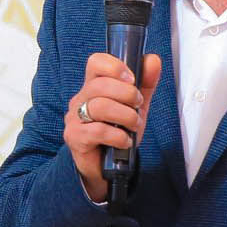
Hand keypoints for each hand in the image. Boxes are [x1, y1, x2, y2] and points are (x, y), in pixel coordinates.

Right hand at [67, 51, 161, 201]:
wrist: (105, 167)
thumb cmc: (117, 132)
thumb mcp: (136, 106)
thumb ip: (145, 83)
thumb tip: (152, 60)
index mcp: (93, 86)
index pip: (95, 62)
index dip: (114, 66)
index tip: (132, 78)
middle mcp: (80, 99)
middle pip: (100, 85)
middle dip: (128, 95)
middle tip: (138, 106)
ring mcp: (74, 118)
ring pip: (100, 106)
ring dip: (126, 116)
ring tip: (134, 125)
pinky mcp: (75, 137)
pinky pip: (98, 131)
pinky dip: (118, 136)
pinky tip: (124, 141)